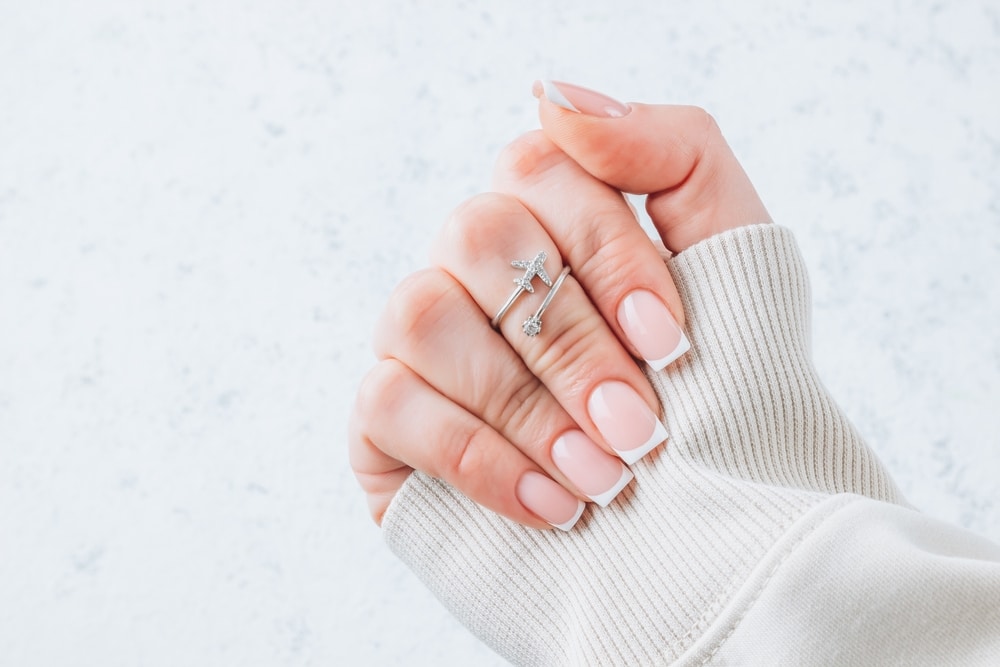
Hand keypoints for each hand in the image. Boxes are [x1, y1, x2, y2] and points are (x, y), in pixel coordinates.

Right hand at [349, 81, 770, 528]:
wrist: (701, 545)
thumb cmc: (718, 397)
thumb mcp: (733, 261)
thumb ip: (673, 151)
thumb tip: (552, 96)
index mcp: (548, 220)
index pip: (538, 165)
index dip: (605, 249)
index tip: (672, 342)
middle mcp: (473, 268)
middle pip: (477, 235)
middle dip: (571, 343)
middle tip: (639, 430)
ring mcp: (421, 342)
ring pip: (423, 315)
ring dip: (526, 405)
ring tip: (603, 479)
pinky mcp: (383, 422)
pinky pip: (389, 401)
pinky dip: (479, 457)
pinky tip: (551, 507)